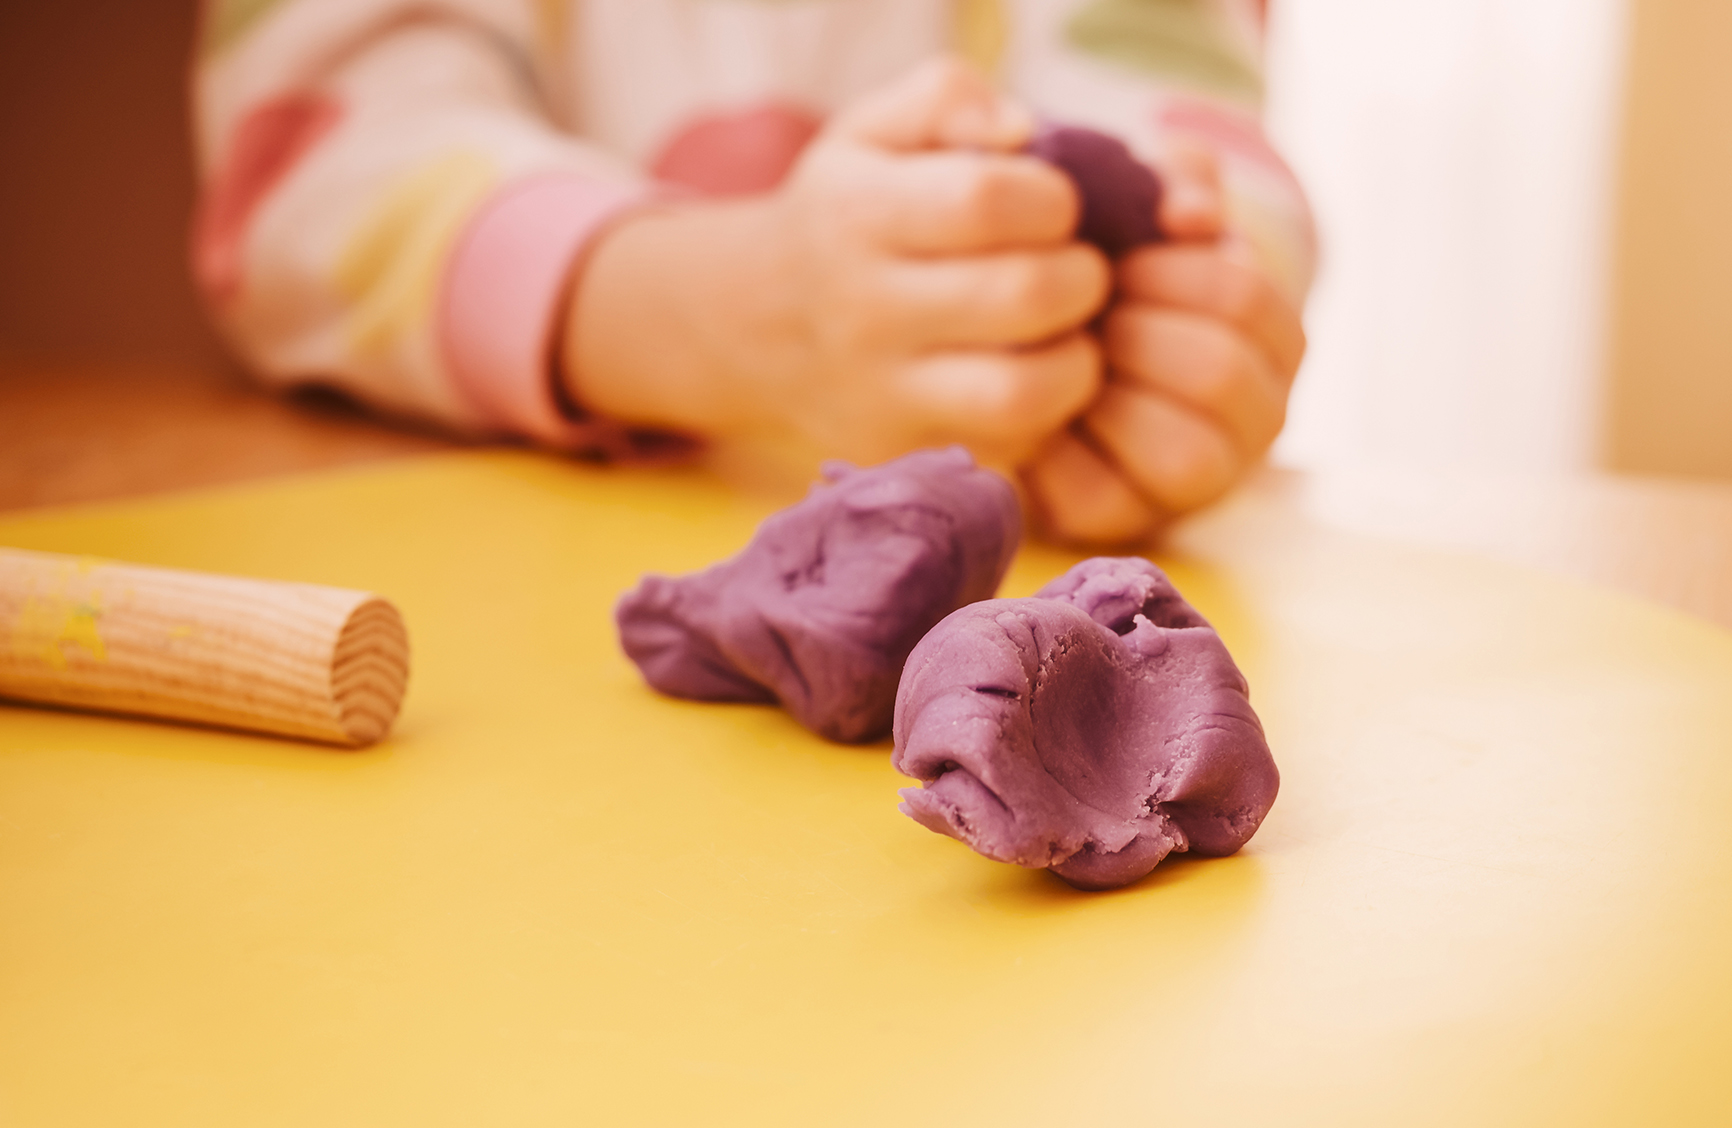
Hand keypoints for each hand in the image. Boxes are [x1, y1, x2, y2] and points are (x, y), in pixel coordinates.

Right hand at [563, 58, 1112, 465]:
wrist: (757, 322)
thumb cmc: (846, 212)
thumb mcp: (873, 130)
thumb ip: (948, 100)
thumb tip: (1020, 132)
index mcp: (859, 213)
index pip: (987, 201)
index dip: (1052, 199)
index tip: (1054, 206)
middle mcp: (865, 309)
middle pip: (1022, 296)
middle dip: (1082, 275)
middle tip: (1077, 269)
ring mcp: (882, 391)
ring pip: (1022, 392)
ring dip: (1078, 359)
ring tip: (1068, 332)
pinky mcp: (903, 452)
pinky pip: (1007, 445)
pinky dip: (1045, 415)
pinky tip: (1035, 375)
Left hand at [1021, 143, 1306, 542]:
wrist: (1030, 350)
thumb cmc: (1106, 277)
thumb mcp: (1145, 215)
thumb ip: (1173, 182)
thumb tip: (1188, 212)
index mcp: (1276, 335)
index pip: (1244, 292)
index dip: (1166, 270)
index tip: (1116, 260)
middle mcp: (1261, 416)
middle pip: (1219, 371)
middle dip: (1134, 334)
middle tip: (1085, 316)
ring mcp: (1206, 479)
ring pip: (1185, 452)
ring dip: (1108, 397)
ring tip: (1067, 362)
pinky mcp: (1129, 519)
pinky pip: (1106, 495)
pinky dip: (1060, 451)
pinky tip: (1040, 413)